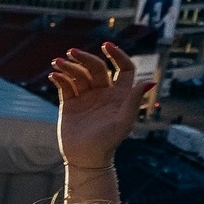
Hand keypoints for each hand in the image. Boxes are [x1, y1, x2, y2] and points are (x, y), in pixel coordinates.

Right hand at [50, 43, 142, 168]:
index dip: (117, 55)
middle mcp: (104, 92)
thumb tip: (149, 82)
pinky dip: (60, 78)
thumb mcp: (123, 122)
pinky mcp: (70, 103)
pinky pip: (65, 86)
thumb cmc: (108, 142)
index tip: (106, 46)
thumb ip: (133, 101)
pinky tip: (54, 75)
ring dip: (69, 66)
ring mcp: (86, 97)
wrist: (86, 158)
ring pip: (79, 75)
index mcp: (120, 94)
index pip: (123, 68)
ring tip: (57, 62)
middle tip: (72, 52)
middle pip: (96, 68)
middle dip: (84, 58)